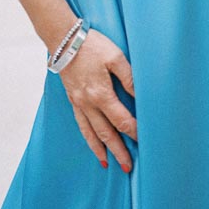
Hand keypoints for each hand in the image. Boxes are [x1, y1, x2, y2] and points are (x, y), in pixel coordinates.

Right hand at [58, 28, 136, 170]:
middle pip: (106, 133)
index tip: (143, 141)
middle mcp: (89, 103)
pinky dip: (88, 138)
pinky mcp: (73, 100)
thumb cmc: (92, 46)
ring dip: (101, 149)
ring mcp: (79, 104)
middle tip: (128, 167)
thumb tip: (141, 96)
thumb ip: (129, 77)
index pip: (121, 119)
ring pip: (92, 133)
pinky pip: (81, 125)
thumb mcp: (115, 57)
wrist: (65, 41)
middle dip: (118, 150)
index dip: (133, 131)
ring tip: (110, 164)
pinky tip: (93, 144)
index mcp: (101, 94)